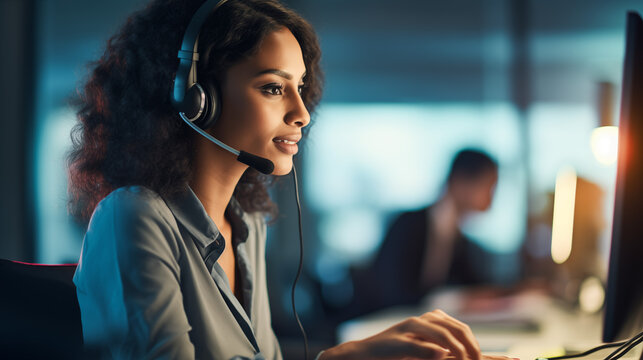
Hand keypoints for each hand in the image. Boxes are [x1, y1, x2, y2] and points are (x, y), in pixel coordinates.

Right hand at [322, 309, 516, 359]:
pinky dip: (430, 350)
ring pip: (441, 333)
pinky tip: (440, 355)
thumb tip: (477, 359)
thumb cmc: (394, 356)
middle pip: (458, 329)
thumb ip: (449, 356)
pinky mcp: (395, 341)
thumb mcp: (426, 355)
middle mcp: (424, 322)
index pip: (466, 332)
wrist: (362, 354)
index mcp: (434, 324)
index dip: (489, 351)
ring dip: (456, 350)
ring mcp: (409, 329)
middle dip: (471, 349)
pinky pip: (416, 344)